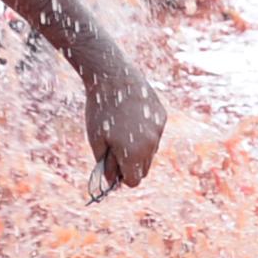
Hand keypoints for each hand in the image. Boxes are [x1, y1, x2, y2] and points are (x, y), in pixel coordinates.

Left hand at [78, 48, 167, 189]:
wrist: (114, 77)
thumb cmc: (100, 110)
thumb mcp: (96, 140)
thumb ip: (105, 164)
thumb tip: (112, 181)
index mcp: (134, 155)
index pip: (134, 181)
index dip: (122, 176)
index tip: (114, 167)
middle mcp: (151, 145)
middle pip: (144, 169)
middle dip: (131, 164)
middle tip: (116, 148)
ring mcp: (158, 130)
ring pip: (151, 151)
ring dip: (139, 148)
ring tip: (122, 129)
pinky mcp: (162, 116)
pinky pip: (155, 133)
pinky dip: (145, 131)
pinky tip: (132, 115)